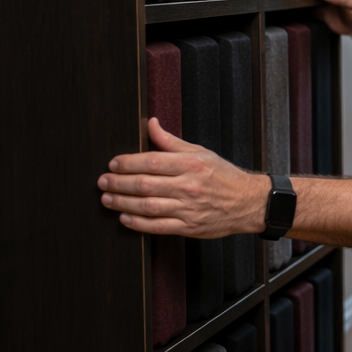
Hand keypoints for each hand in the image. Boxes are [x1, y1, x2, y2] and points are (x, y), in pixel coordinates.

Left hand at [98, 118, 265, 236]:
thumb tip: (151, 124)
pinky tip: (125, 218)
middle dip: (119, 182)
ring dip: (123, 202)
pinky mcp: (189, 227)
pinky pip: (158, 226)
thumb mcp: (201, 152)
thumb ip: (171, 141)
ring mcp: (188, 208)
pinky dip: (138, 223)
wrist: (248, 203)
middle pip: (145, 184)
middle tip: (103, 181)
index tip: (113, 164)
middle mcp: (188, 186)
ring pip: (148, 206)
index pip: (152, 161)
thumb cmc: (224, 177)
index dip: (128, 163)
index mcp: (191, 164)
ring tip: (107, 198)